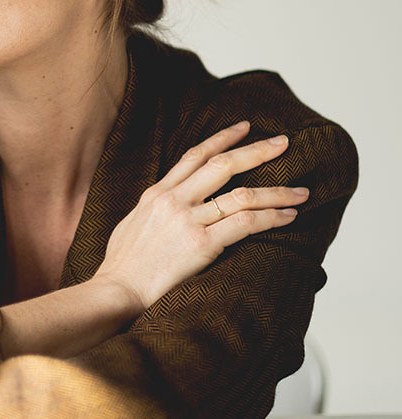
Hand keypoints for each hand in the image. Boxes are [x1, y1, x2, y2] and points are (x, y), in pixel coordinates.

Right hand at [94, 120, 308, 312]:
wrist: (116, 290)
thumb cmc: (123, 266)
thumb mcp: (132, 223)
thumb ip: (155, 209)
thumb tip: (169, 205)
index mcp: (157, 193)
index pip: (195, 156)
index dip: (223, 138)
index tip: (245, 128)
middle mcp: (174, 200)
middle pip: (224, 165)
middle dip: (258, 151)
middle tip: (283, 143)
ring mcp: (189, 220)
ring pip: (243, 195)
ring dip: (277, 191)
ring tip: (301, 191)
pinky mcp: (202, 244)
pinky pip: (246, 223)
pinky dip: (272, 217)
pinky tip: (289, 216)